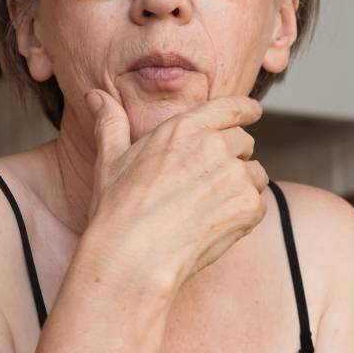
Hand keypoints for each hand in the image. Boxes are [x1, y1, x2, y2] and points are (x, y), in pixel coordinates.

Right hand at [79, 88, 269, 292]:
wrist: (134, 256)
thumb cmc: (118, 210)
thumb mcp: (109, 160)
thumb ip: (111, 123)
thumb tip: (95, 96)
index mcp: (185, 128)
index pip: (230, 107)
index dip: (245, 109)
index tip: (253, 112)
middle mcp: (215, 145)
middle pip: (244, 142)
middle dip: (234, 158)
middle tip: (209, 184)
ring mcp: (235, 175)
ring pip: (255, 174)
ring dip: (241, 187)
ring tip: (209, 208)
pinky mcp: (248, 206)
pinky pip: (258, 205)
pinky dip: (243, 215)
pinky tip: (213, 226)